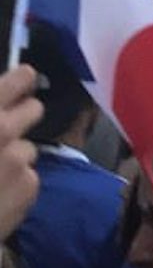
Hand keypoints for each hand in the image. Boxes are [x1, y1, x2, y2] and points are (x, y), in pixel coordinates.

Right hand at [0, 66, 41, 242]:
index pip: (21, 79)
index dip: (21, 82)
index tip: (21, 85)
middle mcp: (4, 130)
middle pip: (34, 110)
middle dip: (22, 119)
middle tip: (3, 135)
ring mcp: (19, 160)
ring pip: (28, 149)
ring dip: (14, 158)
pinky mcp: (29, 188)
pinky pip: (30, 178)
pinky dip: (17, 186)